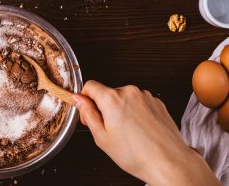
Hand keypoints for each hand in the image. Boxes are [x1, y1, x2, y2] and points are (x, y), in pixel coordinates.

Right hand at [73, 80, 220, 185]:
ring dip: (121, 110)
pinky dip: (135, 112)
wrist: (169, 162)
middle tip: (109, 129)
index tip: (88, 111)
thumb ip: (87, 114)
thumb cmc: (137, 154)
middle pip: (107, 93)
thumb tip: (78, 99)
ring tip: (128, 133)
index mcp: (112, 98)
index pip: (90, 86)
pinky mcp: (157, 102)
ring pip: (123, 98)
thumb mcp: (101, 137)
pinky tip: (139, 130)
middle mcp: (129, 91)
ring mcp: (145, 96)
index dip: (85, 99)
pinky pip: (138, 102)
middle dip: (104, 107)